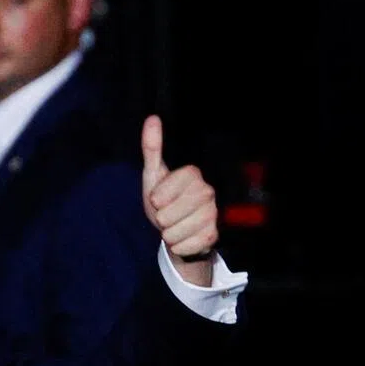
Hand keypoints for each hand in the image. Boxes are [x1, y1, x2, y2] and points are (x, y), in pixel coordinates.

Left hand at [142, 115, 217, 285]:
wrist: (177, 229)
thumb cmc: (164, 201)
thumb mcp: (153, 175)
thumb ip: (152, 149)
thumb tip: (152, 119)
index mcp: (192, 174)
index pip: (160, 195)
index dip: (155, 201)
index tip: (158, 200)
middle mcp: (207, 191)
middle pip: (166, 216)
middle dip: (160, 220)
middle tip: (167, 215)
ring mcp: (212, 213)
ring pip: (174, 233)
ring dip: (168, 235)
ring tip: (174, 227)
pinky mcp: (213, 235)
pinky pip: (184, 246)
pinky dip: (178, 246)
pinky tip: (183, 238)